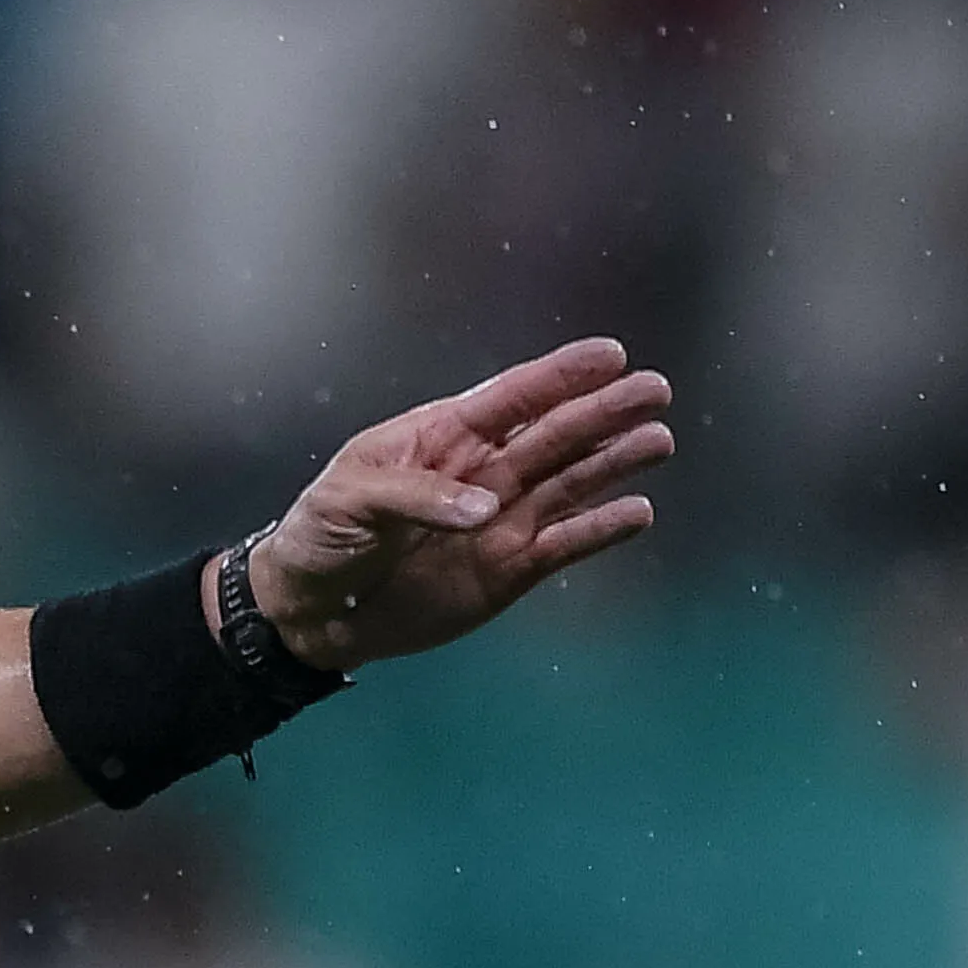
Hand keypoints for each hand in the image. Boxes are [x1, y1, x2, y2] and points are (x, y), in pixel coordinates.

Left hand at [237, 337, 672, 673]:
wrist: (309, 612)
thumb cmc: (320, 537)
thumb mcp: (348, 500)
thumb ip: (415, 497)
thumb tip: (486, 508)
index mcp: (443, 438)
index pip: (511, 398)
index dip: (559, 377)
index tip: (610, 356)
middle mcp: (484, 472)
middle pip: (555, 435)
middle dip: (604, 412)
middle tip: (654, 391)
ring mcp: (502, 520)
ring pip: (570, 483)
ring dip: (614, 462)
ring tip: (657, 440)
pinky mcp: (510, 569)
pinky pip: (564, 544)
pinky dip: (600, 530)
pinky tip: (637, 511)